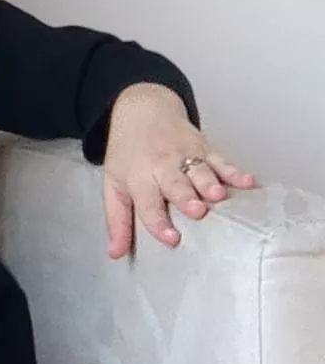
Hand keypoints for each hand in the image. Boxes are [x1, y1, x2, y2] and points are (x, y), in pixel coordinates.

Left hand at [102, 83, 258, 258]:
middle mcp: (162, 167)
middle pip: (176, 184)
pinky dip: (235, 171)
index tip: (172, 239)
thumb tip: (116, 253)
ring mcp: (185, 156)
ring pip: (201, 171)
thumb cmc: (128, 154)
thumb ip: (117, 221)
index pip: (148, 204)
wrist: (142, 110)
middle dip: (187, 197)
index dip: (159, 222)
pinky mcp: (204, 148)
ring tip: (219, 197)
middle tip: (198, 211)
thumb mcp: (114, 185)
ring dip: (211, 184)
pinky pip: (221, 160)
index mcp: (139, 178)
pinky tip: (248, 182)